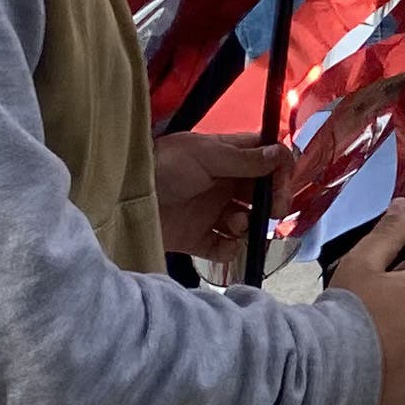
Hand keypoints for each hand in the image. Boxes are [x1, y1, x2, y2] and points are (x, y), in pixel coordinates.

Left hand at [152, 130, 285, 258]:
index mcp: (226, 157)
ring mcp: (211, 212)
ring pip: (247, 222)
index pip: (266, 160)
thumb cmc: (164, 167)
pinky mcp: (198, 238)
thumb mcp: (205, 155)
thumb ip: (245, 159)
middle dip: (272, 203)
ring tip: (234, 225)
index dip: (280, 172)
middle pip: (262, 193)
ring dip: (250, 226)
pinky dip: (231, 250)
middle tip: (272, 213)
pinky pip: (226, 248)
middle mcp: (223, 184)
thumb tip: (280, 154)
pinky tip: (224, 245)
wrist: (123, 200)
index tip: (281, 186)